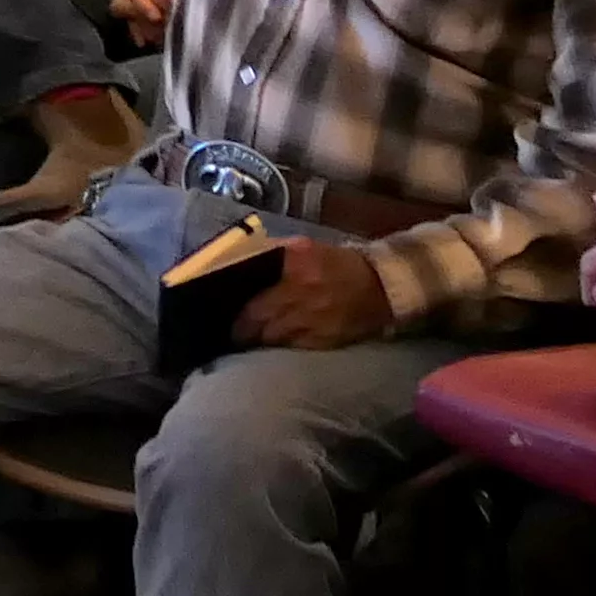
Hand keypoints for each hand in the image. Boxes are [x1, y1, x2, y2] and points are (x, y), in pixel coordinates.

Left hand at [234, 236, 397, 350]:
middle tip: (227, 328)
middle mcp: (300, 289)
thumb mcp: (305, 249)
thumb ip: (272, 254)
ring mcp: (310, 317)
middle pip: (254, 314)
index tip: (214, 300)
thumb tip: (236, 262)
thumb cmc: (336, 265)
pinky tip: (269, 344)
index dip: (229, 292)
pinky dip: (275, 345)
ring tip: (244, 337)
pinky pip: (287, 346)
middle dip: (238, 325)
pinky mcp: (320, 339)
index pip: (250, 277)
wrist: (381, 287)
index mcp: (295, 261)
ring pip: (268, 335)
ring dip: (254, 338)